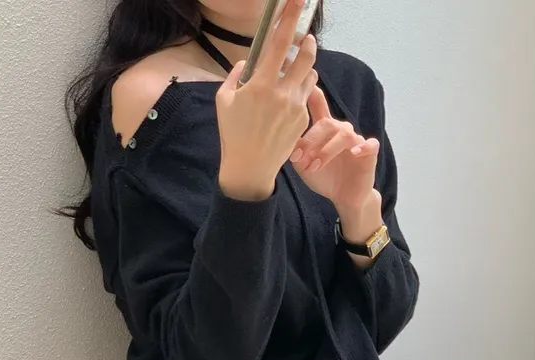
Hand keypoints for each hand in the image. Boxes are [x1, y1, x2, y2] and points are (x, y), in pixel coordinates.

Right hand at [216, 0, 318, 201]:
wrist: (250, 168)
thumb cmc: (232, 134)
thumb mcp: (224, 101)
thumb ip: (235, 76)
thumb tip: (246, 63)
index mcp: (261, 85)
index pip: (279, 42)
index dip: (289, 17)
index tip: (296, 0)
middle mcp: (282, 93)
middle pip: (307, 57)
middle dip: (308, 43)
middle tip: (306, 39)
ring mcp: (296, 107)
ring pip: (311, 77)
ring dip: (305, 69)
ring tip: (294, 74)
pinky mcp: (303, 120)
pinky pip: (306, 97)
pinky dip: (300, 92)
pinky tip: (288, 101)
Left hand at [291, 87, 379, 213]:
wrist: (344, 197)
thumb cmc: (323, 178)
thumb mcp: (303, 165)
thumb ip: (295, 151)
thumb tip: (284, 138)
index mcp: (324, 129)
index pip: (318, 104)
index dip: (311, 91)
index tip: (303, 81)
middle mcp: (340, 130)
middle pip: (327, 124)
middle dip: (311, 141)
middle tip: (300, 159)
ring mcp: (356, 140)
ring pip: (344, 135)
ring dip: (327, 151)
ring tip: (315, 166)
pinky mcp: (369, 152)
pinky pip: (370, 144)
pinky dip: (362, 146)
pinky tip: (353, 153)